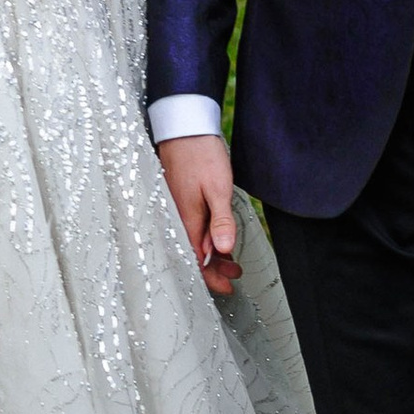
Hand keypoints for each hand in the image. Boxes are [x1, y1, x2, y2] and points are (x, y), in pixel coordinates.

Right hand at [155, 132, 239, 297]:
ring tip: (232, 259)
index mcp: (186, 220)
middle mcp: (177, 218)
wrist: (185, 128)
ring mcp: (177, 208)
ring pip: (192, 241)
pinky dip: (205, 238)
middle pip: (193, 254)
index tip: (229, 286)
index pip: (195, 261)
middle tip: (236, 274)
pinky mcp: (179, 200)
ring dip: (212, 253)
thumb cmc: (202, 156)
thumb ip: (221, 221)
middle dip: (215, 268)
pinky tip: (216, 237)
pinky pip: (190, 228)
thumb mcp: (218, 188)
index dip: (211, 277)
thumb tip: (223, 251)